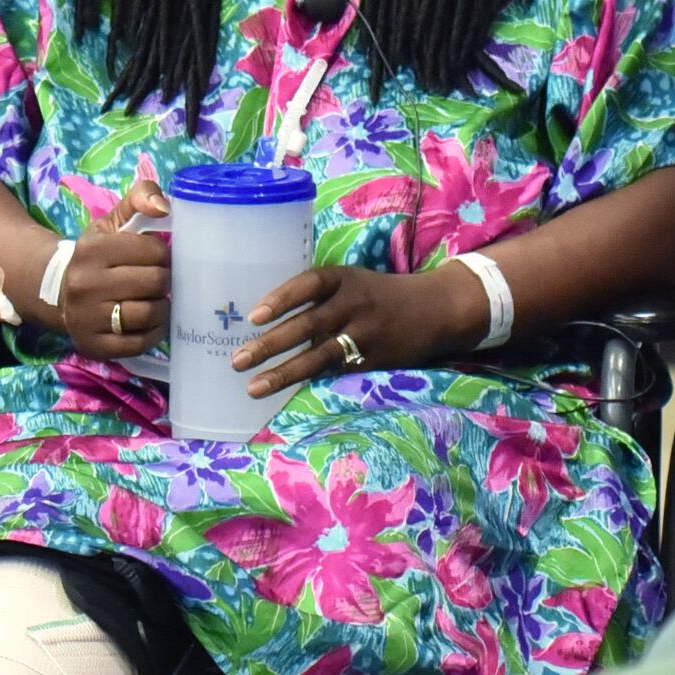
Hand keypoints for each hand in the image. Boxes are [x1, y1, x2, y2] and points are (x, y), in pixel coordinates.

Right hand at [49, 177, 171, 359]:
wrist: (57, 293)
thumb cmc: (95, 256)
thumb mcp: (111, 222)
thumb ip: (140, 198)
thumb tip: (164, 207)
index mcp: (91, 249)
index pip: (153, 250)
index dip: (162, 253)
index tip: (154, 257)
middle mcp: (85, 284)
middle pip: (155, 282)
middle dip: (163, 280)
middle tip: (157, 280)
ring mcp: (87, 318)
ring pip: (150, 313)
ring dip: (162, 307)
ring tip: (155, 300)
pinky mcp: (93, 346)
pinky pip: (140, 343)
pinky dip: (153, 333)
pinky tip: (148, 322)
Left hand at [232, 263, 476, 396]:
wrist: (436, 308)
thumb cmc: (380, 295)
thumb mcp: (353, 282)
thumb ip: (319, 296)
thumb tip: (268, 318)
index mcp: (345, 279)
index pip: (308, 284)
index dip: (281, 299)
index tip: (254, 316)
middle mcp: (354, 304)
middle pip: (307, 324)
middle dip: (270, 344)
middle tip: (238, 359)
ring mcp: (365, 334)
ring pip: (318, 356)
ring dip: (284, 373)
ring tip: (254, 387)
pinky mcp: (374, 361)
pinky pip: (337, 373)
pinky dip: (311, 383)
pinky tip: (286, 395)